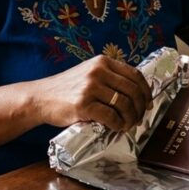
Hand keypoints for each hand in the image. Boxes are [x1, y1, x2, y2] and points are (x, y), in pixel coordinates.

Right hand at [36, 56, 152, 131]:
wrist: (40, 98)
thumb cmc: (66, 89)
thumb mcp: (88, 74)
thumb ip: (109, 77)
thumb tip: (136, 93)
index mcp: (102, 62)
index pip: (135, 75)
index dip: (146, 91)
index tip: (148, 104)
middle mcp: (98, 71)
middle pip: (133, 90)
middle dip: (141, 108)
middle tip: (139, 119)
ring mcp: (90, 87)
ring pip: (124, 104)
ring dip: (131, 118)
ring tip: (128, 125)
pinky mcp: (83, 104)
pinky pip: (111, 116)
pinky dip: (118, 124)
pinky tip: (117, 127)